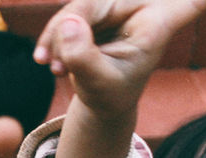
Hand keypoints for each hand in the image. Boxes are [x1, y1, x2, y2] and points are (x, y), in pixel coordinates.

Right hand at [33, 0, 205, 116]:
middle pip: (95, 2)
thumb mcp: (99, 86)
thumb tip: (67, 23)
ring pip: (75, 6)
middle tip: (56, 67)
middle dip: (68, 30)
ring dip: (56, 38)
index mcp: (158, 23)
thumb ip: (84, 59)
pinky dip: (53, 38)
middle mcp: (140, 5)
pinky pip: (66, 14)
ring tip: (56, 69)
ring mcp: (115, 4)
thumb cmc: (111, 95)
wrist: (102, 99)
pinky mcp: (95, 8)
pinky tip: (47, 60)